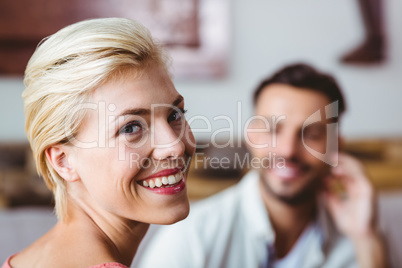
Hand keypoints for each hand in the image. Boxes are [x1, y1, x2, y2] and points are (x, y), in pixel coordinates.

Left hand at [323, 153, 387, 267]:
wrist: (359, 235)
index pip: (345, 170)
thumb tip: (319, 181)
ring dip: (343, 161)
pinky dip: (349, 170)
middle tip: (325, 154)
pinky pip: (360, 175)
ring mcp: (366, 187)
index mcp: (353, 187)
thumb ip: (327, 192)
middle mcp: (360, 184)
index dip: (335, 163)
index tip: (322, 158)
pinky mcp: (369, 190)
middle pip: (351, 165)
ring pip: (356, 167)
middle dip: (339, 158)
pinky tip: (336, 170)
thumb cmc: (348, 221)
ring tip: (330, 158)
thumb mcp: (333, 203)